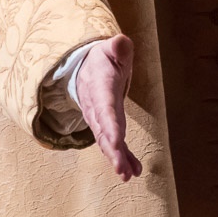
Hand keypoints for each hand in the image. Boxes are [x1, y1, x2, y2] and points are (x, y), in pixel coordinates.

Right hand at [76, 34, 141, 180]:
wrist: (84, 68)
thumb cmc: (103, 58)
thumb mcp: (110, 48)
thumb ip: (117, 47)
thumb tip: (121, 42)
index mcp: (100, 88)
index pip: (105, 108)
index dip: (110, 125)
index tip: (117, 141)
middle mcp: (97, 108)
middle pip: (104, 131)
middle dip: (112, 151)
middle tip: (121, 169)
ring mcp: (100, 119)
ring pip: (107, 141)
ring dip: (117, 158)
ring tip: (128, 175)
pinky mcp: (106, 125)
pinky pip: (113, 143)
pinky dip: (122, 157)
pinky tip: (133, 170)